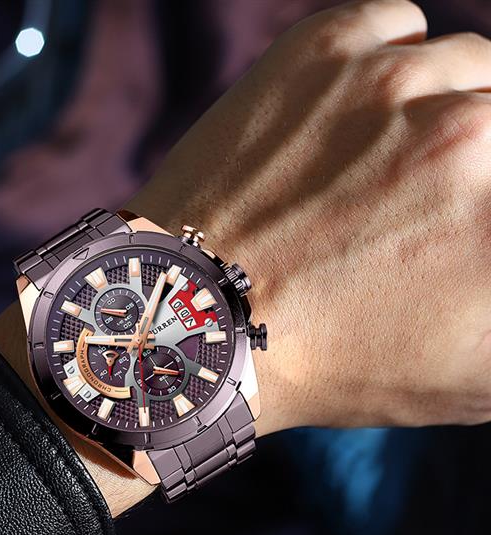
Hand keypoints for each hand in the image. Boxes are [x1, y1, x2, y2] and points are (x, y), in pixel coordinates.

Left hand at [128, 0, 490, 434]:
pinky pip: (400, 23)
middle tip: (419, 207)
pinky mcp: (323, 52)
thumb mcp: (465, 373)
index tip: (461, 220)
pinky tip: (356, 115)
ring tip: (382, 166)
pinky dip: (391, 58)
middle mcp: (469, 142)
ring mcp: (392, 85)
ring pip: (466, 65)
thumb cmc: (323, 366)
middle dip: (475, 166)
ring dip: (439, 108)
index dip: (480, 211)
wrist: (199, 319)